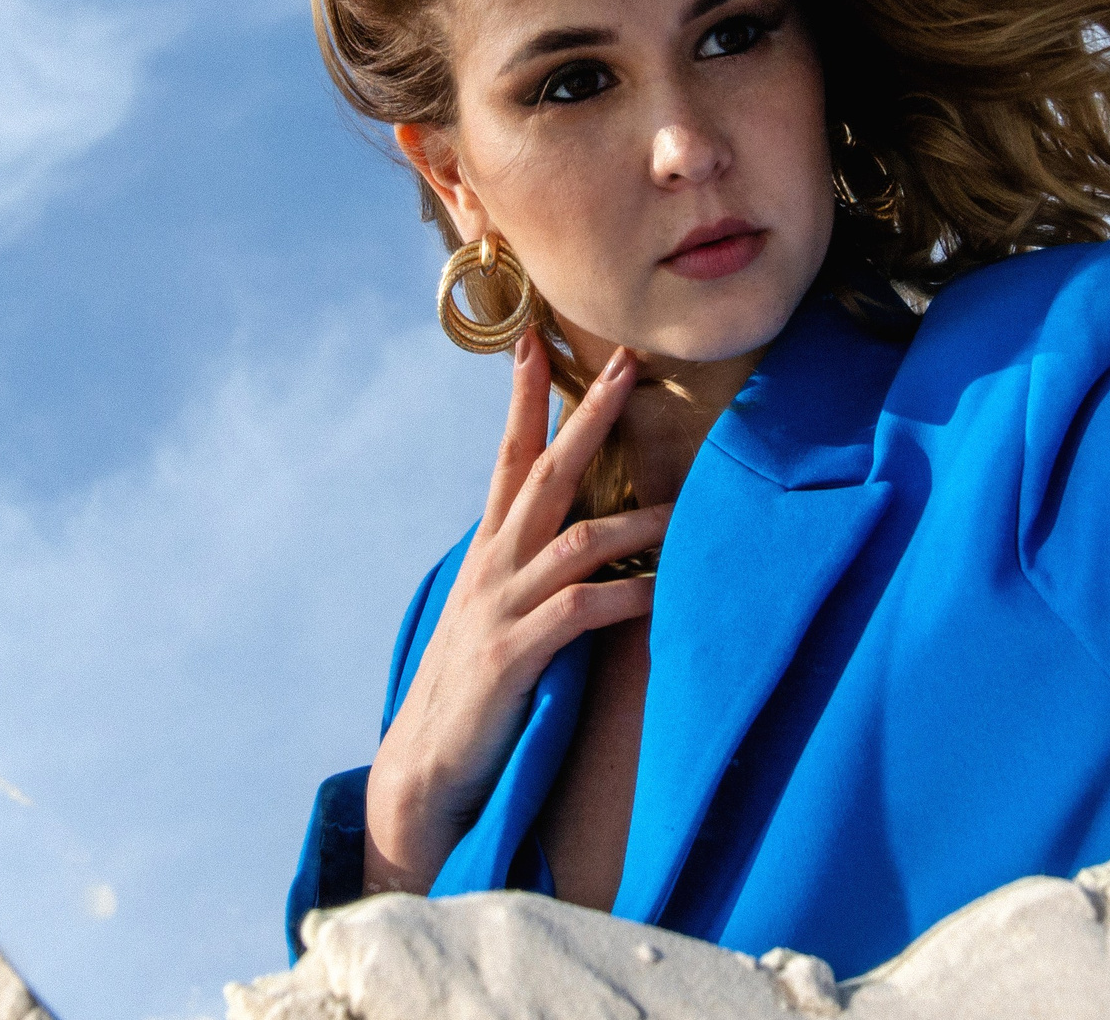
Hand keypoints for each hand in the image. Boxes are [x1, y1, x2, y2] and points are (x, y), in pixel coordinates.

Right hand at [362, 337, 668, 894]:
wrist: (425, 769)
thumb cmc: (472, 692)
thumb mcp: (496, 615)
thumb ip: (529, 572)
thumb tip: (576, 537)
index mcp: (489, 551)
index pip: (508, 456)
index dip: (522, 398)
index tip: (532, 340)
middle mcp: (493, 565)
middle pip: (542, 472)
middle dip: (585, 415)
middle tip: (625, 364)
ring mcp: (500, 607)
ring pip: (575, 538)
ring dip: (635, 520)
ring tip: (685, 507)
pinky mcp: (513, 654)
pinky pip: (581, 610)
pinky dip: (628, 595)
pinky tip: (665, 591)